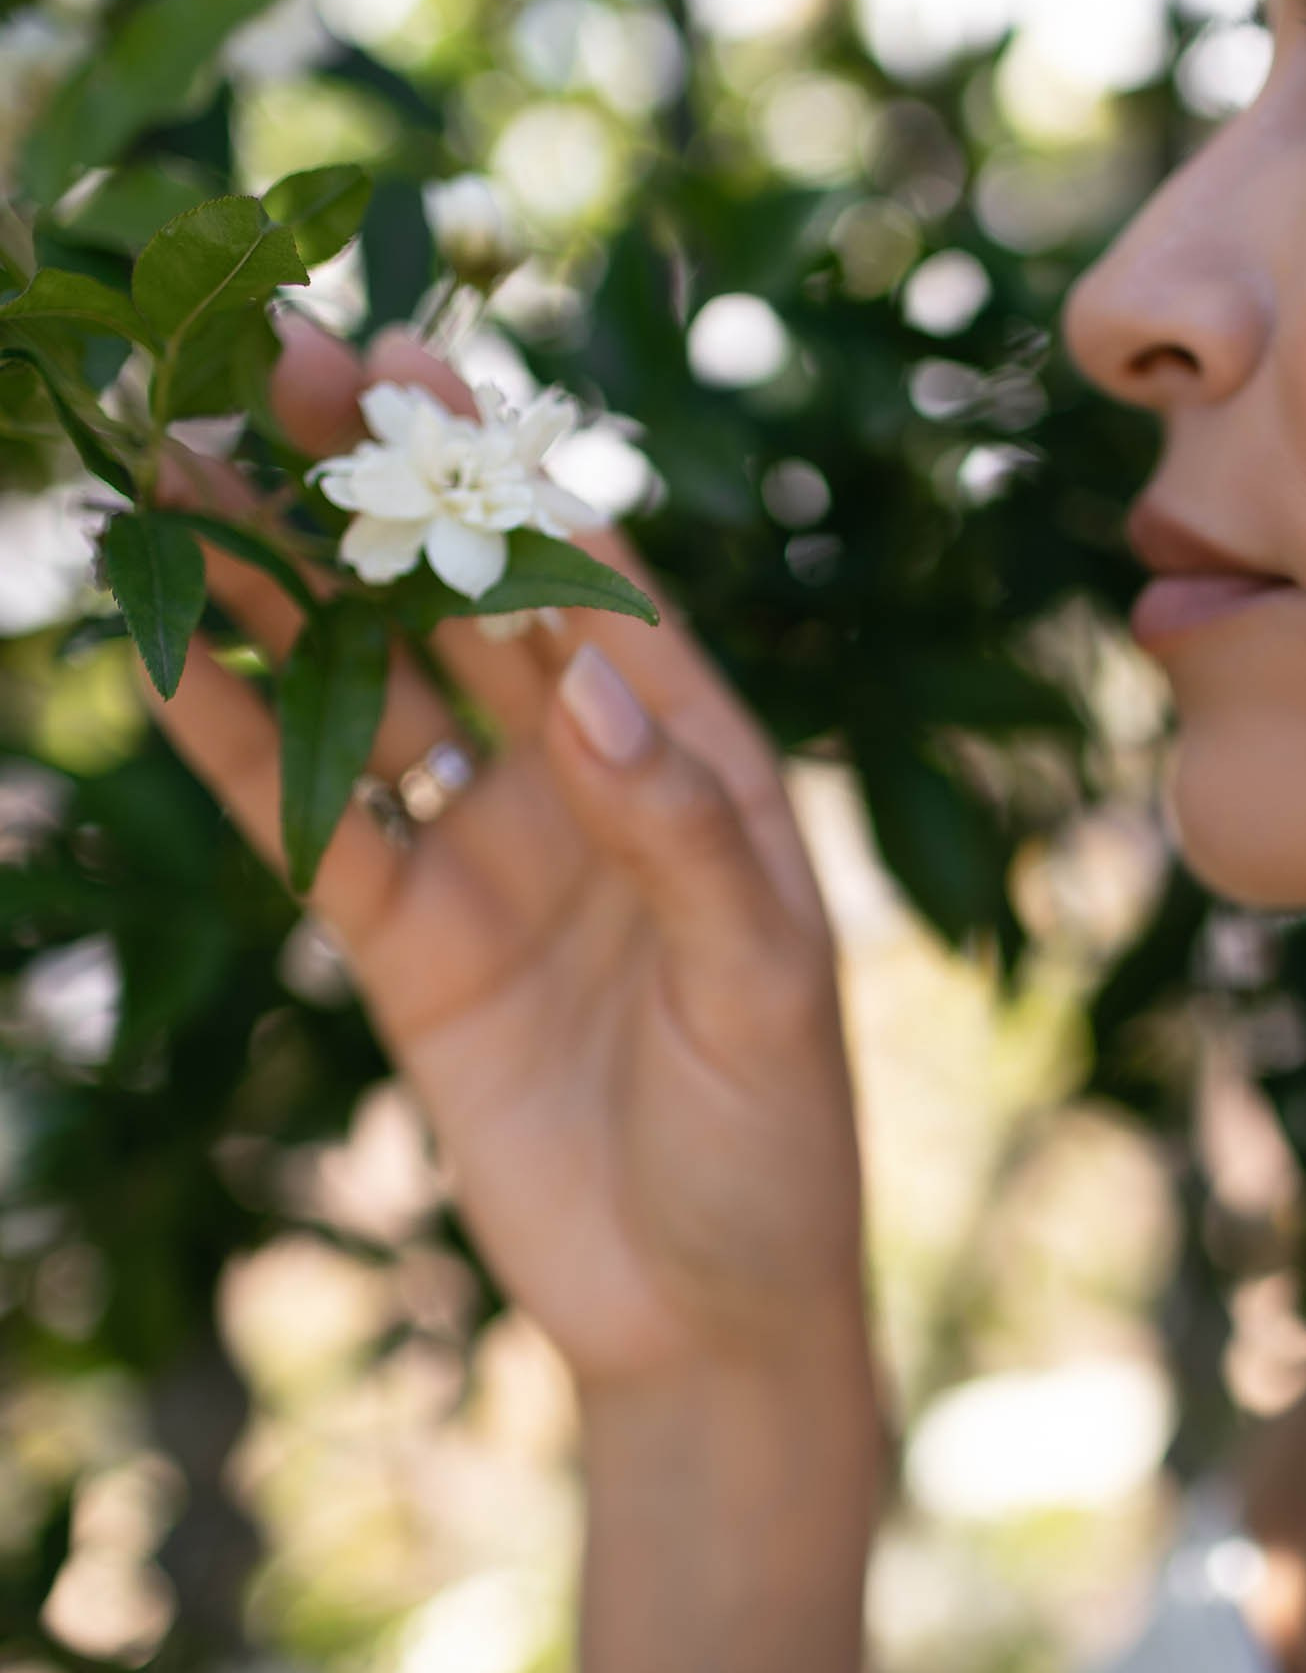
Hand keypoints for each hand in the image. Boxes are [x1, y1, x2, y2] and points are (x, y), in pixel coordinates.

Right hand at [148, 318, 877, 1413]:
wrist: (704, 1320)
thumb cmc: (777, 1148)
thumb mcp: (764, 986)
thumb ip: (683, 835)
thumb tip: (588, 683)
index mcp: (698, 756)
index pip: (589, 576)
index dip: (499, 459)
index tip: (410, 352)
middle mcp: (588, 779)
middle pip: (456, 600)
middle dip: (364, 485)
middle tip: (261, 364)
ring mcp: (490, 852)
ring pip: (364, 690)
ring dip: (275, 590)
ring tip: (170, 475)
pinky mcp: (408, 944)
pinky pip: (309, 823)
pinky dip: (237, 743)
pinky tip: (160, 652)